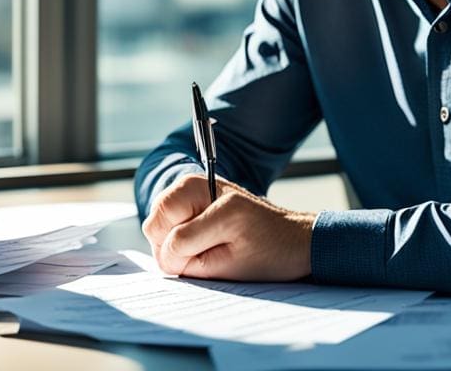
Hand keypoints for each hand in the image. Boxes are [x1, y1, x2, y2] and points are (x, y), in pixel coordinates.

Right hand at [141, 173, 315, 280]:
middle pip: (156, 219)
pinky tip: (201, 236)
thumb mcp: (231, 266)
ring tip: (205, 244)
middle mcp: (204, 184)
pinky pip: (168, 213)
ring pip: (159, 215)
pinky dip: (176, 228)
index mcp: (220, 205)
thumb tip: (163, 254)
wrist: (294, 238)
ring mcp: (198, 183)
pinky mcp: (196, 189)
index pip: (171, 237)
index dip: (178, 260)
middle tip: (201, 255)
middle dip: (169, 245)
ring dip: (172, 237)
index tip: (201, 265)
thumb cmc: (270, 254)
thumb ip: (190, 261)